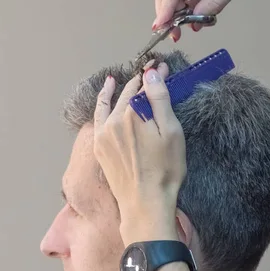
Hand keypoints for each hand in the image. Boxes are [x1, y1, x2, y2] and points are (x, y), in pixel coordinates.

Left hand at [93, 62, 185, 240]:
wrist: (145, 202)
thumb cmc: (164, 170)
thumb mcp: (170, 132)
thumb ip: (159, 99)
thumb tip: (151, 74)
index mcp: (132, 114)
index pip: (144, 87)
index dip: (155, 76)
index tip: (163, 68)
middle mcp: (113, 121)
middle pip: (127, 94)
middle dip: (138, 82)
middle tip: (149, 72)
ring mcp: (103, 134)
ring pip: (109, 105)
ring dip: (115, 91)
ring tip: (114, 79)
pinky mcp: (99, 147)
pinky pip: (98, 119)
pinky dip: (101, 106)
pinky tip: (104, 101)